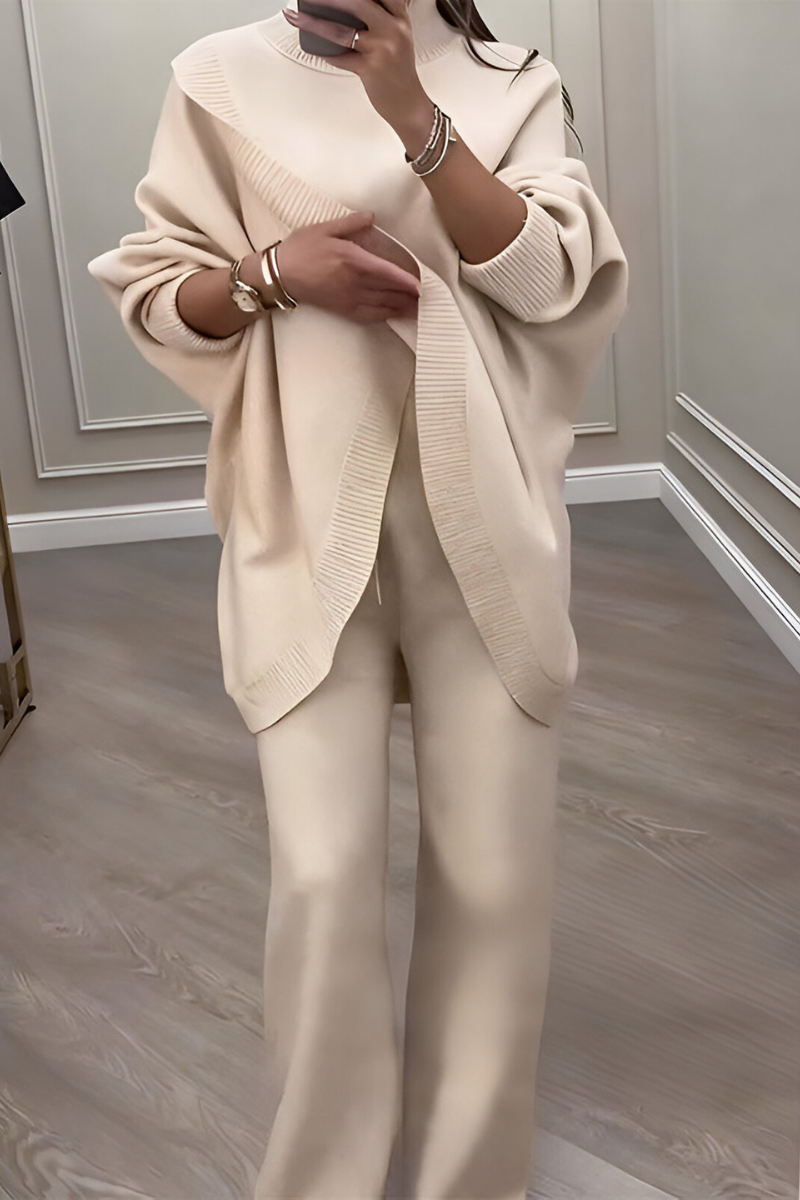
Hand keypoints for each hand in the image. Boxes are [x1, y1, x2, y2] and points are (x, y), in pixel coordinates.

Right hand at [275, 210, 420, 324]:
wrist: (280, 275)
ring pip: (383, 306)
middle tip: (429, 298)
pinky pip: (370, 316)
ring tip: (420, 309)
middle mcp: (354, 282)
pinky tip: (396, 315)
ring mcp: (349, 298)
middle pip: (389, 291)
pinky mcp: (343, 309)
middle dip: (410, 296)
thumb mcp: (324, 228)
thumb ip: (351, 223)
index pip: (387, 272)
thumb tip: (371, 217)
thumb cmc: (300, 249)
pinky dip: (385, 316)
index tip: (422, 284)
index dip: (406, 280)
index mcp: (353, 260)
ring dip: (402, 308)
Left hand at [282, 0, 434, 154]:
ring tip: (296, 17)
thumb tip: (340, 8)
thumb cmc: (398, 71)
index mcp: (400, 18)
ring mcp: (382, 48)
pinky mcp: (371, 69)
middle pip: (357, 3)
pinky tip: (312, 46)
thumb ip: (377, 20)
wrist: (409, 104)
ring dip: (314, 23)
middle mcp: (393, 29)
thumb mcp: (397, 37)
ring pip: (342, 30)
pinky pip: (340, 57)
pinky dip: (324, 52)